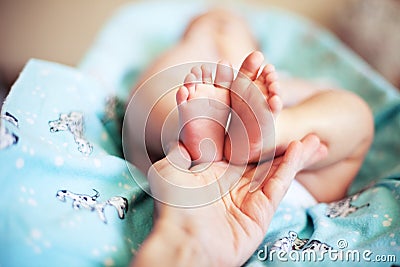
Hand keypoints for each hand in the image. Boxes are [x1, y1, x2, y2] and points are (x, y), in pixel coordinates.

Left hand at [132, 134, 326, 266]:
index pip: (240, 146)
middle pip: (264, 157)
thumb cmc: (173, 205)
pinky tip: (302, 148)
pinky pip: (279, 184)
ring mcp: (249, 197)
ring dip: (295, 154)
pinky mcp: (261, 211)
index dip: (255, 131)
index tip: (266, 115)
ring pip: (276, 169)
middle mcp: (234, 183)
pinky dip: (290, 166)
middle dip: (283, 143)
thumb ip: (180, 151)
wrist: (183, 241)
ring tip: (315, 138)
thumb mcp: (169, 170)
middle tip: (302, 127)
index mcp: (215, 171)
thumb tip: (181, 139)